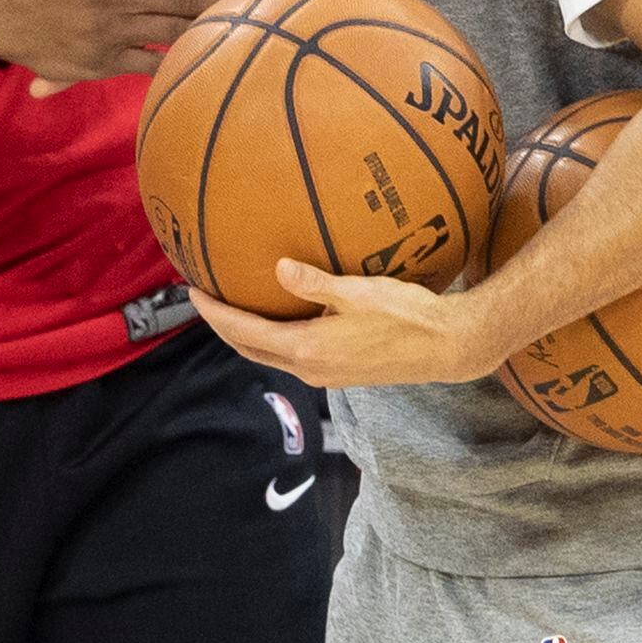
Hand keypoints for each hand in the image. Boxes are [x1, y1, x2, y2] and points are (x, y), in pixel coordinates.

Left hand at [190, 261, 515, 388]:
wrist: (449, 348)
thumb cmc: (409, 316)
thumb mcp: (359, 292)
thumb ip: (315, 283)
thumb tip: (278, 268)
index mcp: (308, 349)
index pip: (244, 333)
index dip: (214, 315)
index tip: (192, 294)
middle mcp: (310, 368)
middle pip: (250, 350)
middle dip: (222, 326)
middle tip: (204, 300)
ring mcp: (325, 374)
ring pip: (270, 355)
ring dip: (247, 335)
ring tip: (233, 307)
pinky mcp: (340, 373)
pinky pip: (291, 355)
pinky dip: (272, 338)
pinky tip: (277, 317)